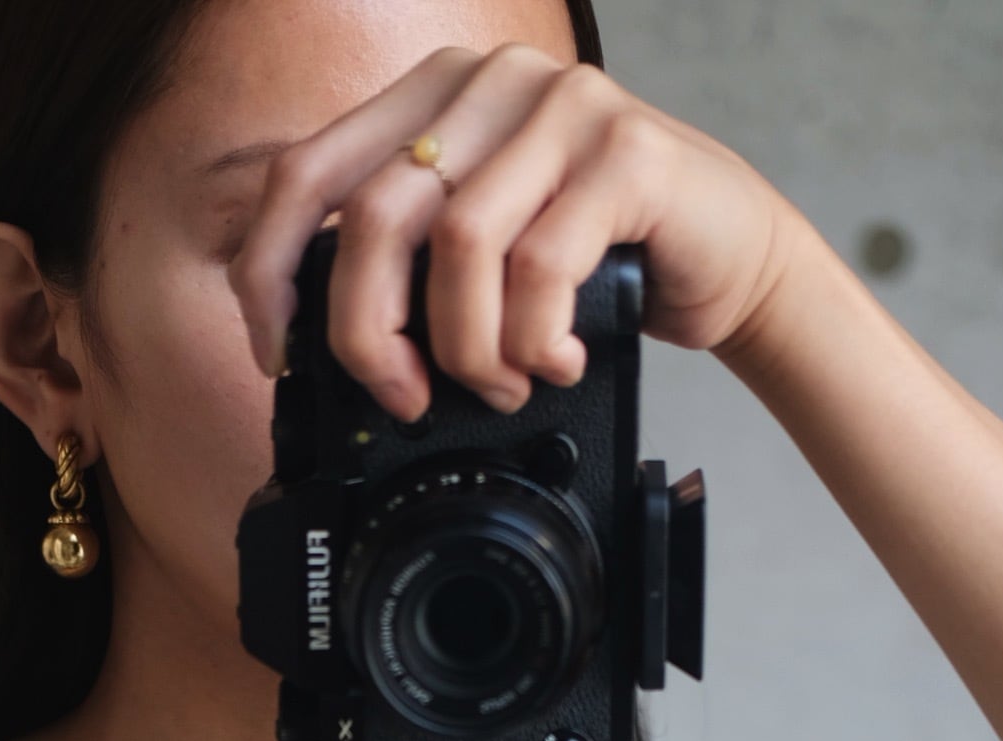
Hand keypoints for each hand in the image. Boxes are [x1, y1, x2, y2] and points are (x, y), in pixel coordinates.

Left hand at [228, 42, 811, 415]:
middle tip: (405, 397)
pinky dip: (535, 341)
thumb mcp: (481, 252)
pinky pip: (542, 266)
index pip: (306, 172)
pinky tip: (555, 362)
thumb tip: (315, 342)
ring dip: (469, 350)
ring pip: (459, 246)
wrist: (731, 254)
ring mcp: (562, 105)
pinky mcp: (628, 151)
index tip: (281, 353)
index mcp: (432, 94)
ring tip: (502, 386)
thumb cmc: (600, 262)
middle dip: (372, 336)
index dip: (271, 271)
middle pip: (374, 218)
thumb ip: (406, 262)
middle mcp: (489, 80)